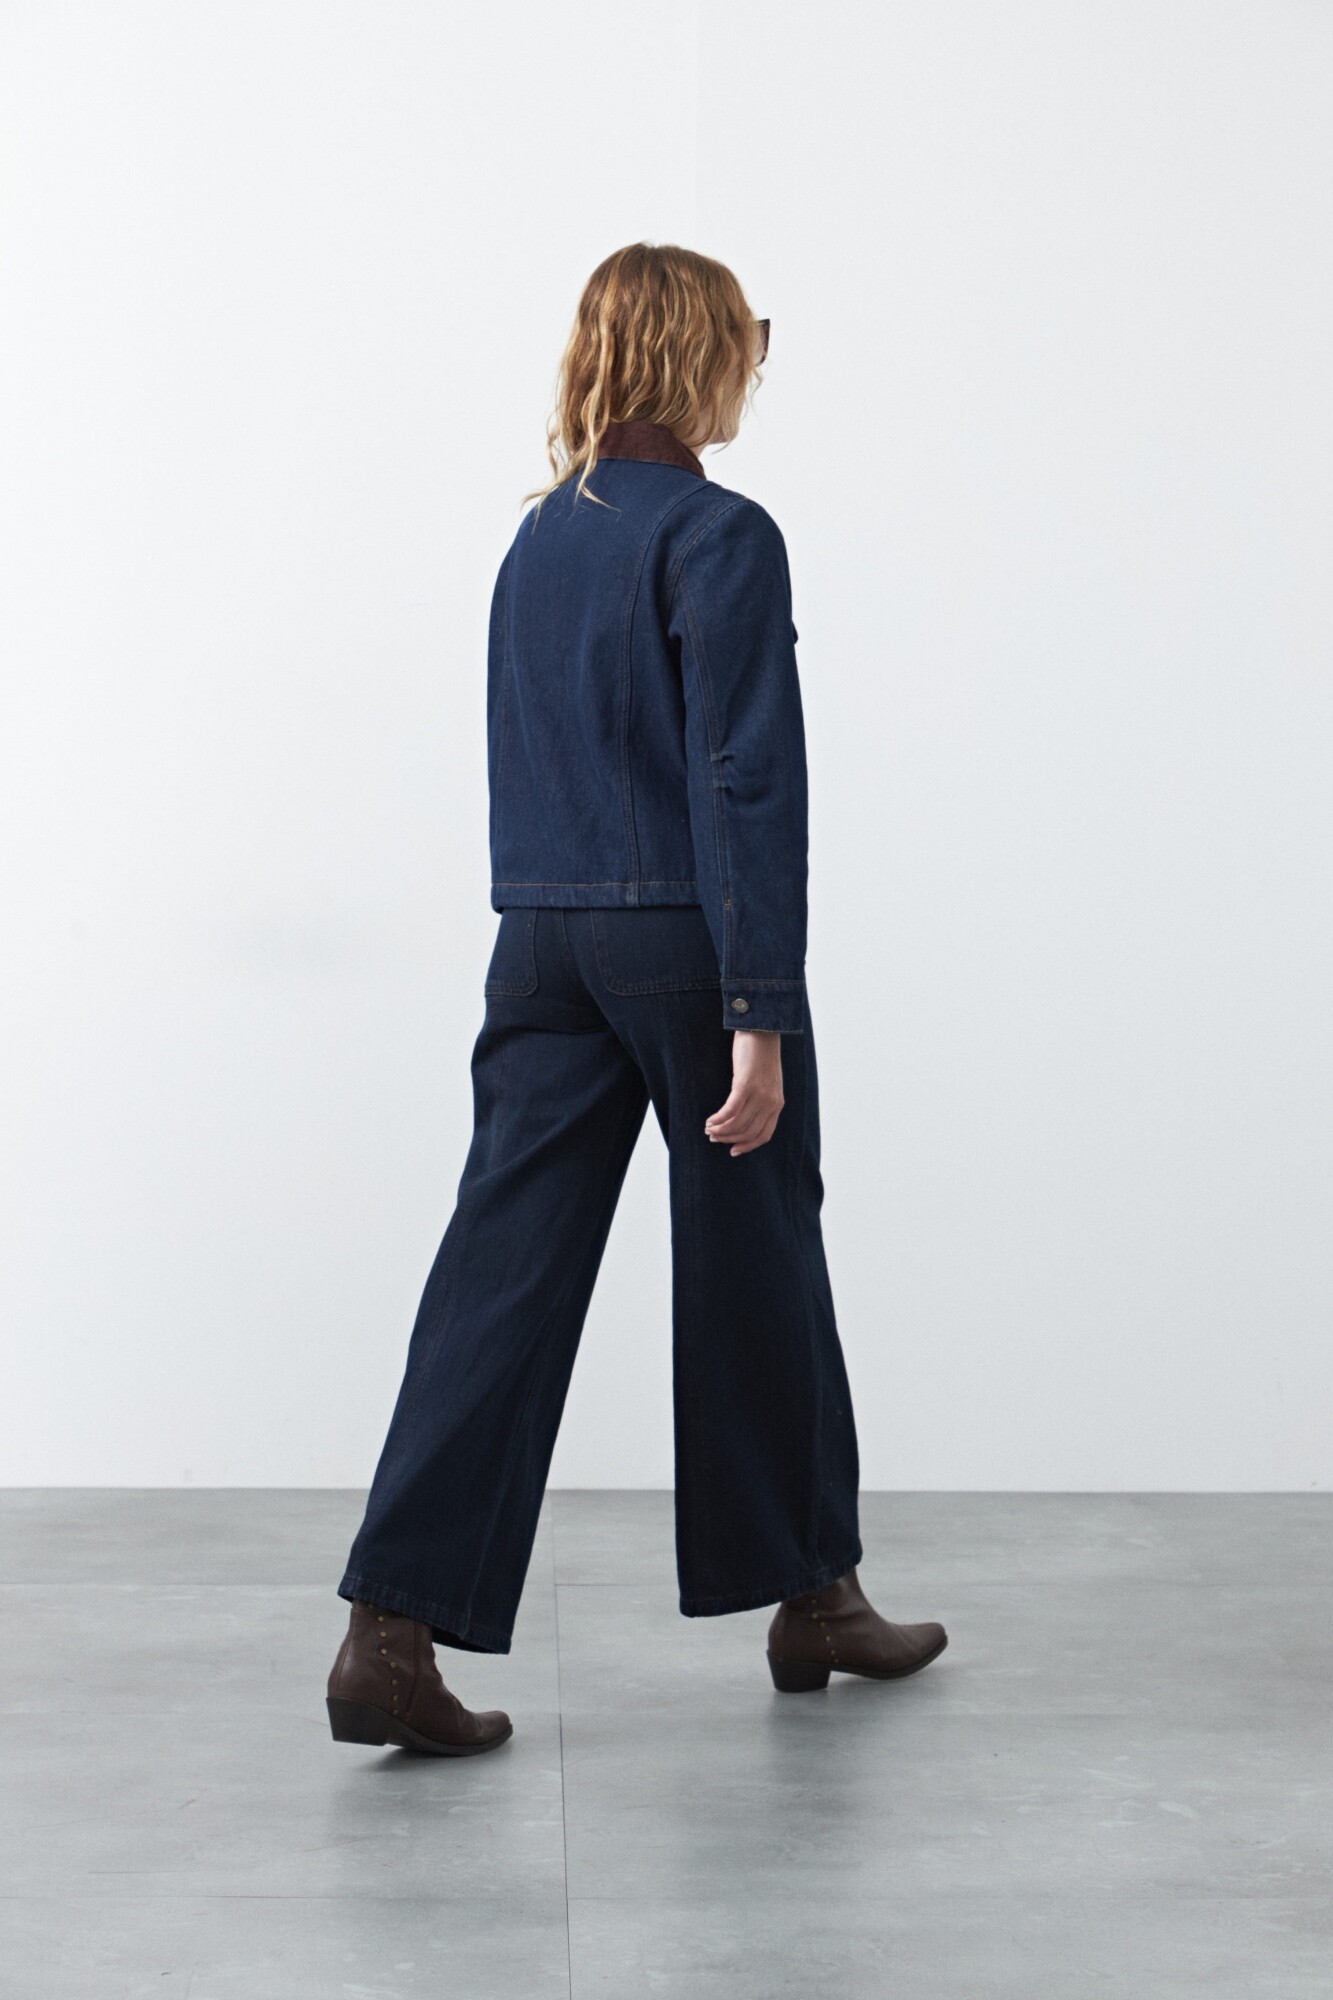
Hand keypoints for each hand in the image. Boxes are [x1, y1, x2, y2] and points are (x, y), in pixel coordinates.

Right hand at [704, 1029, 784, 1155]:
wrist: (762, 1030)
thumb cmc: (760, 1055)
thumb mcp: (765, 1081)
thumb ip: (759, 1099)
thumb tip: (742, 1116)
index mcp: (777, 1104)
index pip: (763, 1135)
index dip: (747, 1146)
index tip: (732, 1150)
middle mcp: (770, 1102)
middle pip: (747, 1132)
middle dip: (728, 1138)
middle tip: (712, 1137)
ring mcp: (759, 1094)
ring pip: (737, 1124)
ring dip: (720, 1130)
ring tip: (708, 1128)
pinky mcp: (746, 1084)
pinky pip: (730, 1110)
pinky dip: (718, 1119)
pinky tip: (709, 1120)